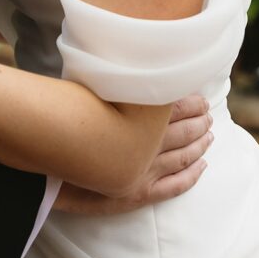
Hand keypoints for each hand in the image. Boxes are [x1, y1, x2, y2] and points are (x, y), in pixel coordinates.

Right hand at [54, 96, 212, 214]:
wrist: (48, 163)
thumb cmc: (63, 121)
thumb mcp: (87, 91)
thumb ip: (109, 82)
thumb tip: (125, 65)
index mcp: (136, 116)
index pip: (173, 106)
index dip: (189, 101)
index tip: (199, 96)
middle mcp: (145, 142)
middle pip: (182, 129)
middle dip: (199, 120)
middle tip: (209, 113)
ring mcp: (145, 169)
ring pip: (183, 155)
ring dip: (200, 144)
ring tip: (210, 134)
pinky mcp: (139, 192)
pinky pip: (175, 185)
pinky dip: (192, 175)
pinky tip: (202, 167)